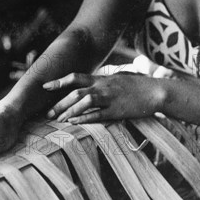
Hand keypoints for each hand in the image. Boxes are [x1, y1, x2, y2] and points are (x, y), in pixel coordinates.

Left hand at [43, 72, 165, 123]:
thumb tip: (90, 85)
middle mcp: (102, 86)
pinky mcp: (117, 110)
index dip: (59, 81)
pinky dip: (84, 117)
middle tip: (48, 113)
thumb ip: (102, 82)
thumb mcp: (116, 79)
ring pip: (84, 101)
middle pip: (76, 92)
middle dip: (59, 102)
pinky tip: (74, 122)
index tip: (45, 86)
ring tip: (58, 120)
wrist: (155, 91)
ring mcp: (109, 98)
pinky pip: (98, 114)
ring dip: (69, 110)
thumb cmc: (136, 86)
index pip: (75, 77)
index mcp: (101, 79)